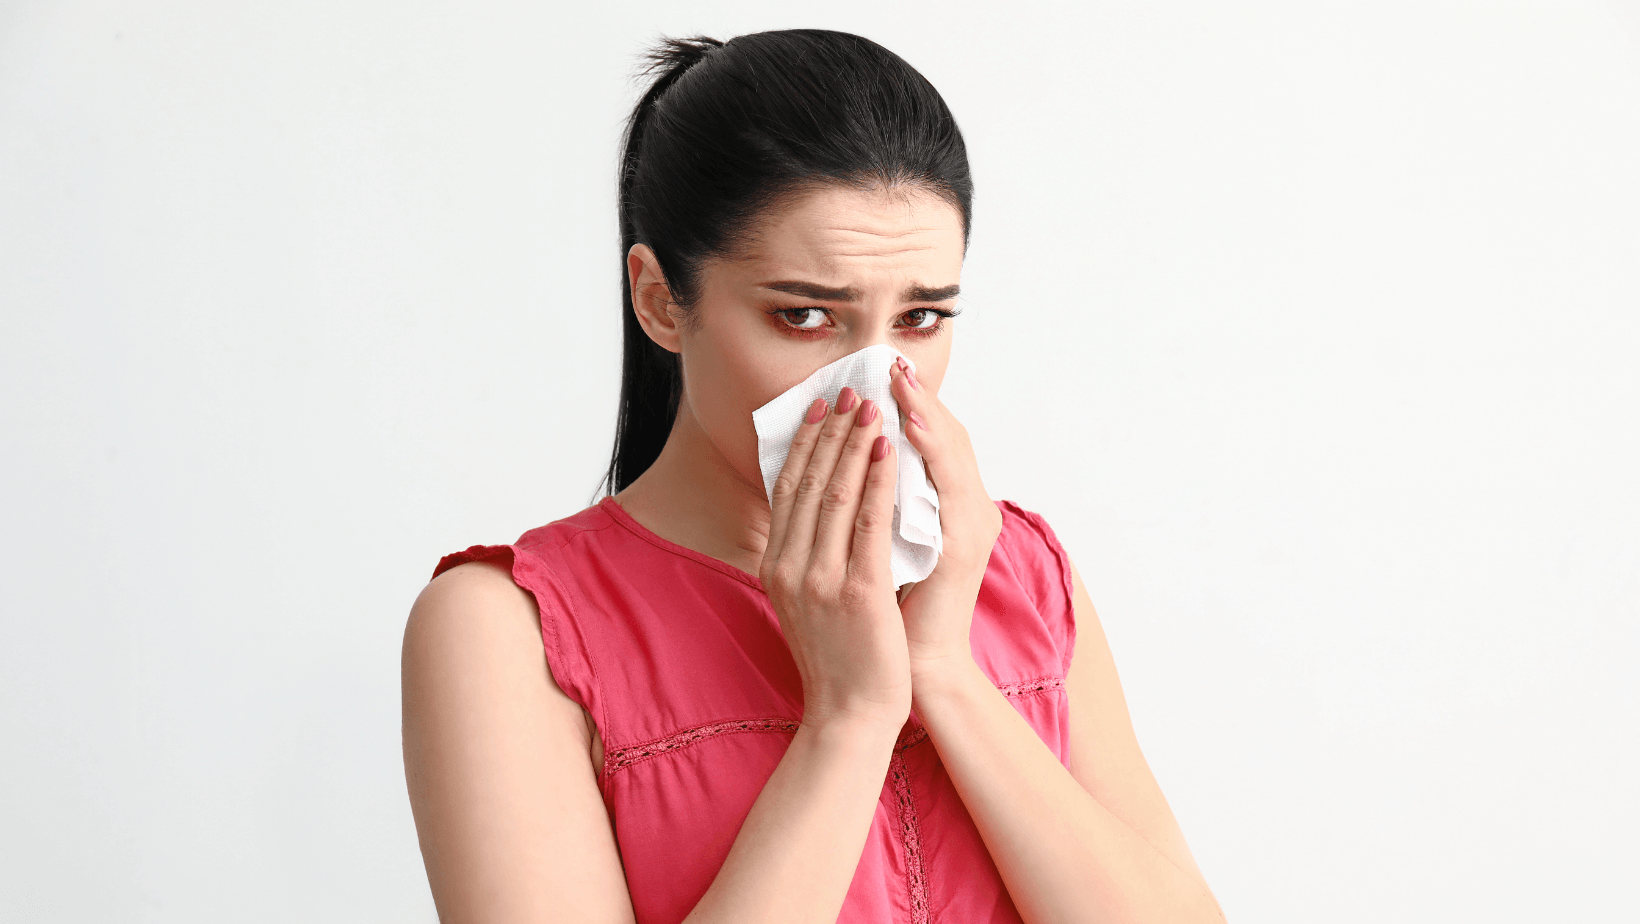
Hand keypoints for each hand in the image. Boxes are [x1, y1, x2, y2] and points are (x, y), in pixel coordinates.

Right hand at [759, 387, 912, 731]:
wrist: (850, 715)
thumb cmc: (838, 659)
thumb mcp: (806, 601)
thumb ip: (806, 557)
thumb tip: (815, 510)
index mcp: (776, 566)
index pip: (787, 489)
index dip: (804, 442)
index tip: (820, 406)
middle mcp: (791, 567)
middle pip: (809, 481)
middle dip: (831, 430)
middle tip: (850, 390)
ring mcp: (821, 580)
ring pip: (836, 493)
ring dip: (855, 443)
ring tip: (872, 405)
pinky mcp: (858, 593)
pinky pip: (869, 523)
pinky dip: (880, 480)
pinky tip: (890, 450)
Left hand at [890, 357, 1002, 675]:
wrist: (908, 671)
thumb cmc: (890, 613)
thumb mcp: (881, 546)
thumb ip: (879, 506)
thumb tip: (847, 464)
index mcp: (954, 510)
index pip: (937, 441)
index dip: (914, 405)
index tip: (883, 372)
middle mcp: (972, 512)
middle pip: (949, 437)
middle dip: (919, 398)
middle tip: (891, 362)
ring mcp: (970, 529)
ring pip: (951, 455)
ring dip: (924, 414)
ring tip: (899, 383)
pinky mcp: (960, 549)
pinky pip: (942, 491)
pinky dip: (925, 456)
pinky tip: (903, 432)